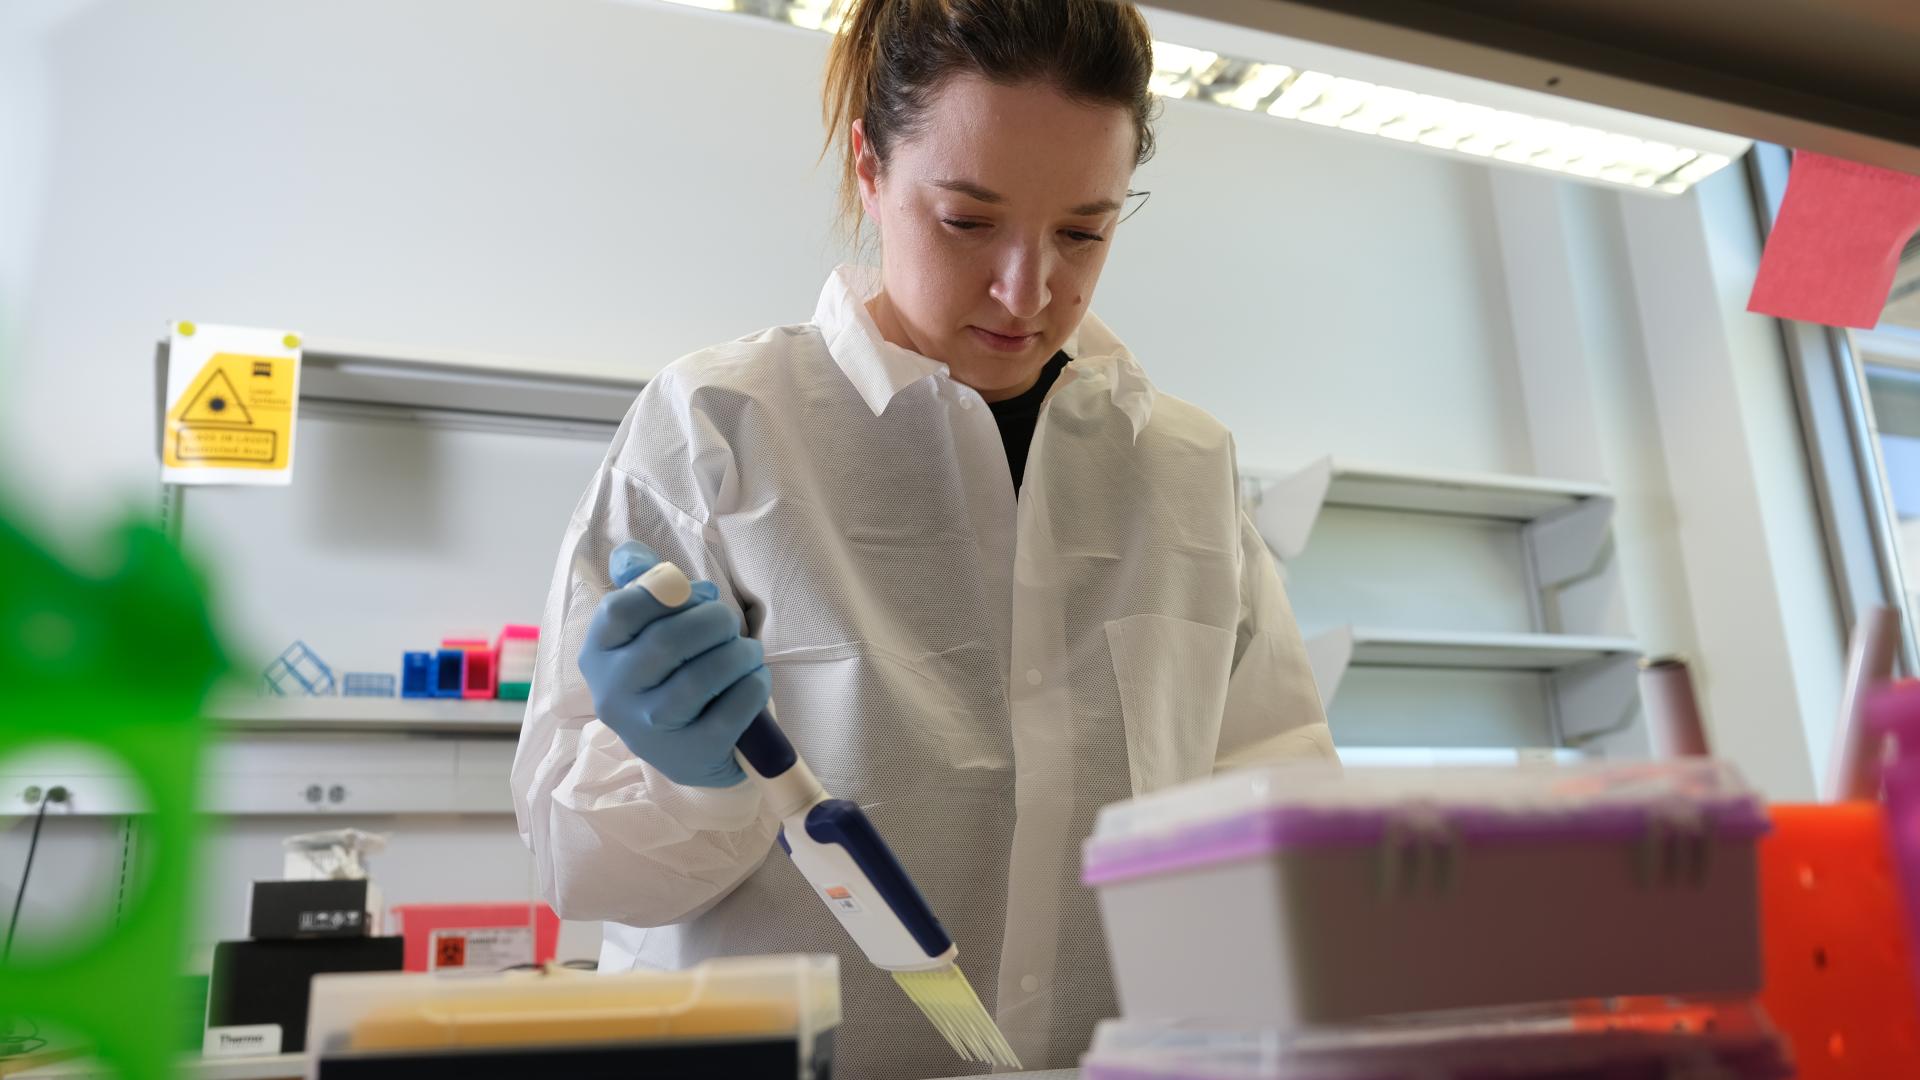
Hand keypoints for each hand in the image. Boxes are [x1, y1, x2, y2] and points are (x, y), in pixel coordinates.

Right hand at [577, 541, 771, 786]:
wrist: (691, 753)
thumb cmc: (670, 676)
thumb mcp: (647, 633)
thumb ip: (641, 586)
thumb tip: (629, 555)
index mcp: (598, 654)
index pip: (618, 610)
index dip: (666, 591)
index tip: (697, 594)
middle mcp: (614, 694)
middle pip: (667, 641)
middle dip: (714, 621)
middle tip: (731, 624)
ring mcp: (650, 729)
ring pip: (700, 678)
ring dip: (739, 654)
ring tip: (748, 652)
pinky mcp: (691, 754)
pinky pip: (732, 710)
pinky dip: (753, 686)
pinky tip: (755, 680)